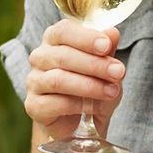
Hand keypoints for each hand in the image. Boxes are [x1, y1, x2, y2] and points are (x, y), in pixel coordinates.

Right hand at [25, 20, 125, 138]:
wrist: (81, 122)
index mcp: (54, 39)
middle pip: (63, 56)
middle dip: (95, 64)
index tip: (106, 45)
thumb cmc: (92, 86)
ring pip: (59, 80)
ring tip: (112, 92)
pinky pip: (56, 104)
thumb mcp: (104, 66)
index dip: (85, 38)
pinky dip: (80, 105)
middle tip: (118, 73)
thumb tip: (112, 32)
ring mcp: (34, 82)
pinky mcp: (33, 106)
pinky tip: (97, 107)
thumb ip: (106, 49)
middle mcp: (40, 57)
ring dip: (90, 86)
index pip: (63, 31)